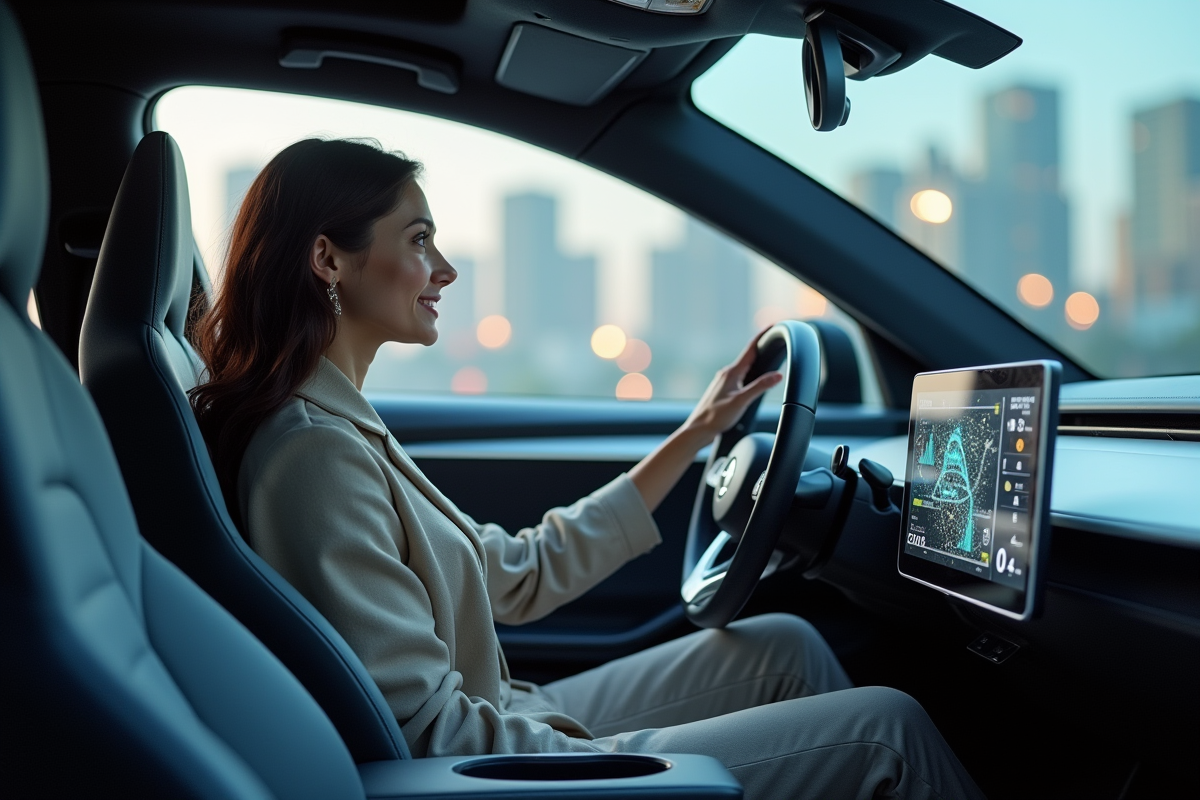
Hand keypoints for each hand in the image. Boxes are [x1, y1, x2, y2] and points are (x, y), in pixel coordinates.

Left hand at [680, 328, 782, 444]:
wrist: (698, 429)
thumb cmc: (716, 416)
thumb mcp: (741, 401)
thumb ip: (760, 387)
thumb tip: (778, 375)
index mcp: (731, 372)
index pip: (750, 349)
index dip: (761, 336)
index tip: (771, 326)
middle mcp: (727, 374)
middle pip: (748, 357)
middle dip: (761, 349)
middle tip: (773, 342)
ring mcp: (724, 382)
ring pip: (744, 368)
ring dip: (755, 363)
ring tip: (767, 358)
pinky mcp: (723, 390)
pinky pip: (740, 377)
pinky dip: (749, 375)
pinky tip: (752, 381)